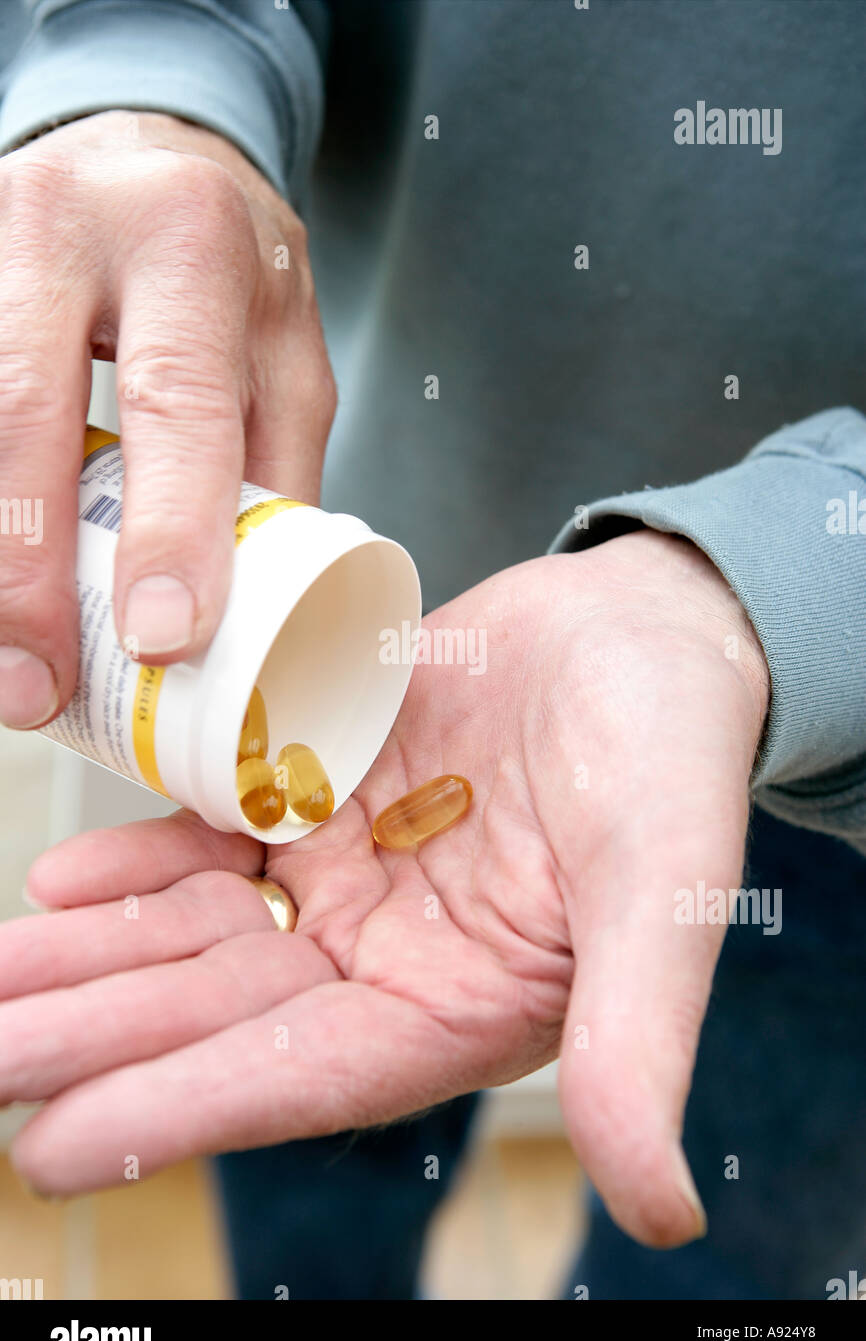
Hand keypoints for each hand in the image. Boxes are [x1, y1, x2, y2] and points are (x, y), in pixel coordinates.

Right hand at [0, 109, 334, 725]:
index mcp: (189, 243)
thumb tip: (266, 614)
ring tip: (1, 662)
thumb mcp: (285, 355)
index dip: (169, 527)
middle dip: (25, 570)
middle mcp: (68, 223)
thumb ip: (277, 471)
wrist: (143, 152)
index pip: (177, 399)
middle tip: (36, 688)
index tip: (162, 638)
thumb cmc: (226, 270)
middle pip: (21, 410)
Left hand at [4, 533, 767, 1246]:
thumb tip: (660, 1214)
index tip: (54, 1144)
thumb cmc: (674, 755)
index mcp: (461, 1004)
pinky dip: (140, 861)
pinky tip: (64, 878)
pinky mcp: (323, 795)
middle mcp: (389, 956)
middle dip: (95, 1034)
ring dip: (91, 955)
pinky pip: (216, 837)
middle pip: (220, 1008)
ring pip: (199, 928)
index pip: (303, 1077)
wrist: (646, 630)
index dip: (181, 1111)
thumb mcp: (666, 893)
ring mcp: (348, 877)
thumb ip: (641, 1042)